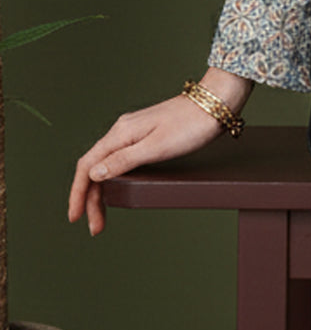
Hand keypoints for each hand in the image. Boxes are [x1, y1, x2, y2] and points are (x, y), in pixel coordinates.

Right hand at [68, 69, 251, 235]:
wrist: (216, 102)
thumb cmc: (191, 124)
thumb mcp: (157, 147)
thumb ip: (124, 160)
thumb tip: (94, 174)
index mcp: (121, 133)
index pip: (87, 165)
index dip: (78, 193)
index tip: (75, 218)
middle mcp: (123, 130)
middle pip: (95, 167)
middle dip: (91, 198)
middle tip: (96, 227)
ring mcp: (135, 131)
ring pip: (107, 164)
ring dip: (101, 191)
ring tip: (103, 216)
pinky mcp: (148, 134)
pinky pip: (120, 159)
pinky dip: (114, 178)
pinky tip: (118, 189)